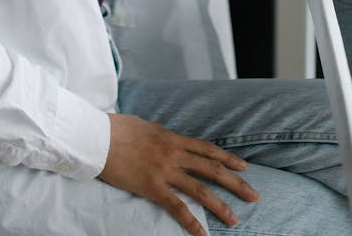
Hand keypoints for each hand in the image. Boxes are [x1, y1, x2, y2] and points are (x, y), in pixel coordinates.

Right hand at [97, 113, 257, 234]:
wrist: (98, 137)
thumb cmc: (117, 129)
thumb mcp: (145, 126)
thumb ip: (160, 135)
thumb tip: (167, 139)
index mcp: (172, 138)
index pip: (207, 149)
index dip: (227, 158)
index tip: (244, 166)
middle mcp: (173, 153)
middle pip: (211, 168)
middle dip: (235, 182)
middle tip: (254, 195)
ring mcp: (164, 170)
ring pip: (200, 189)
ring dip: (220, 205)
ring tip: (235, 218)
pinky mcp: (152, 186)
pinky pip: (176, 207)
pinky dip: (191, 222)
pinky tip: (202, 234)